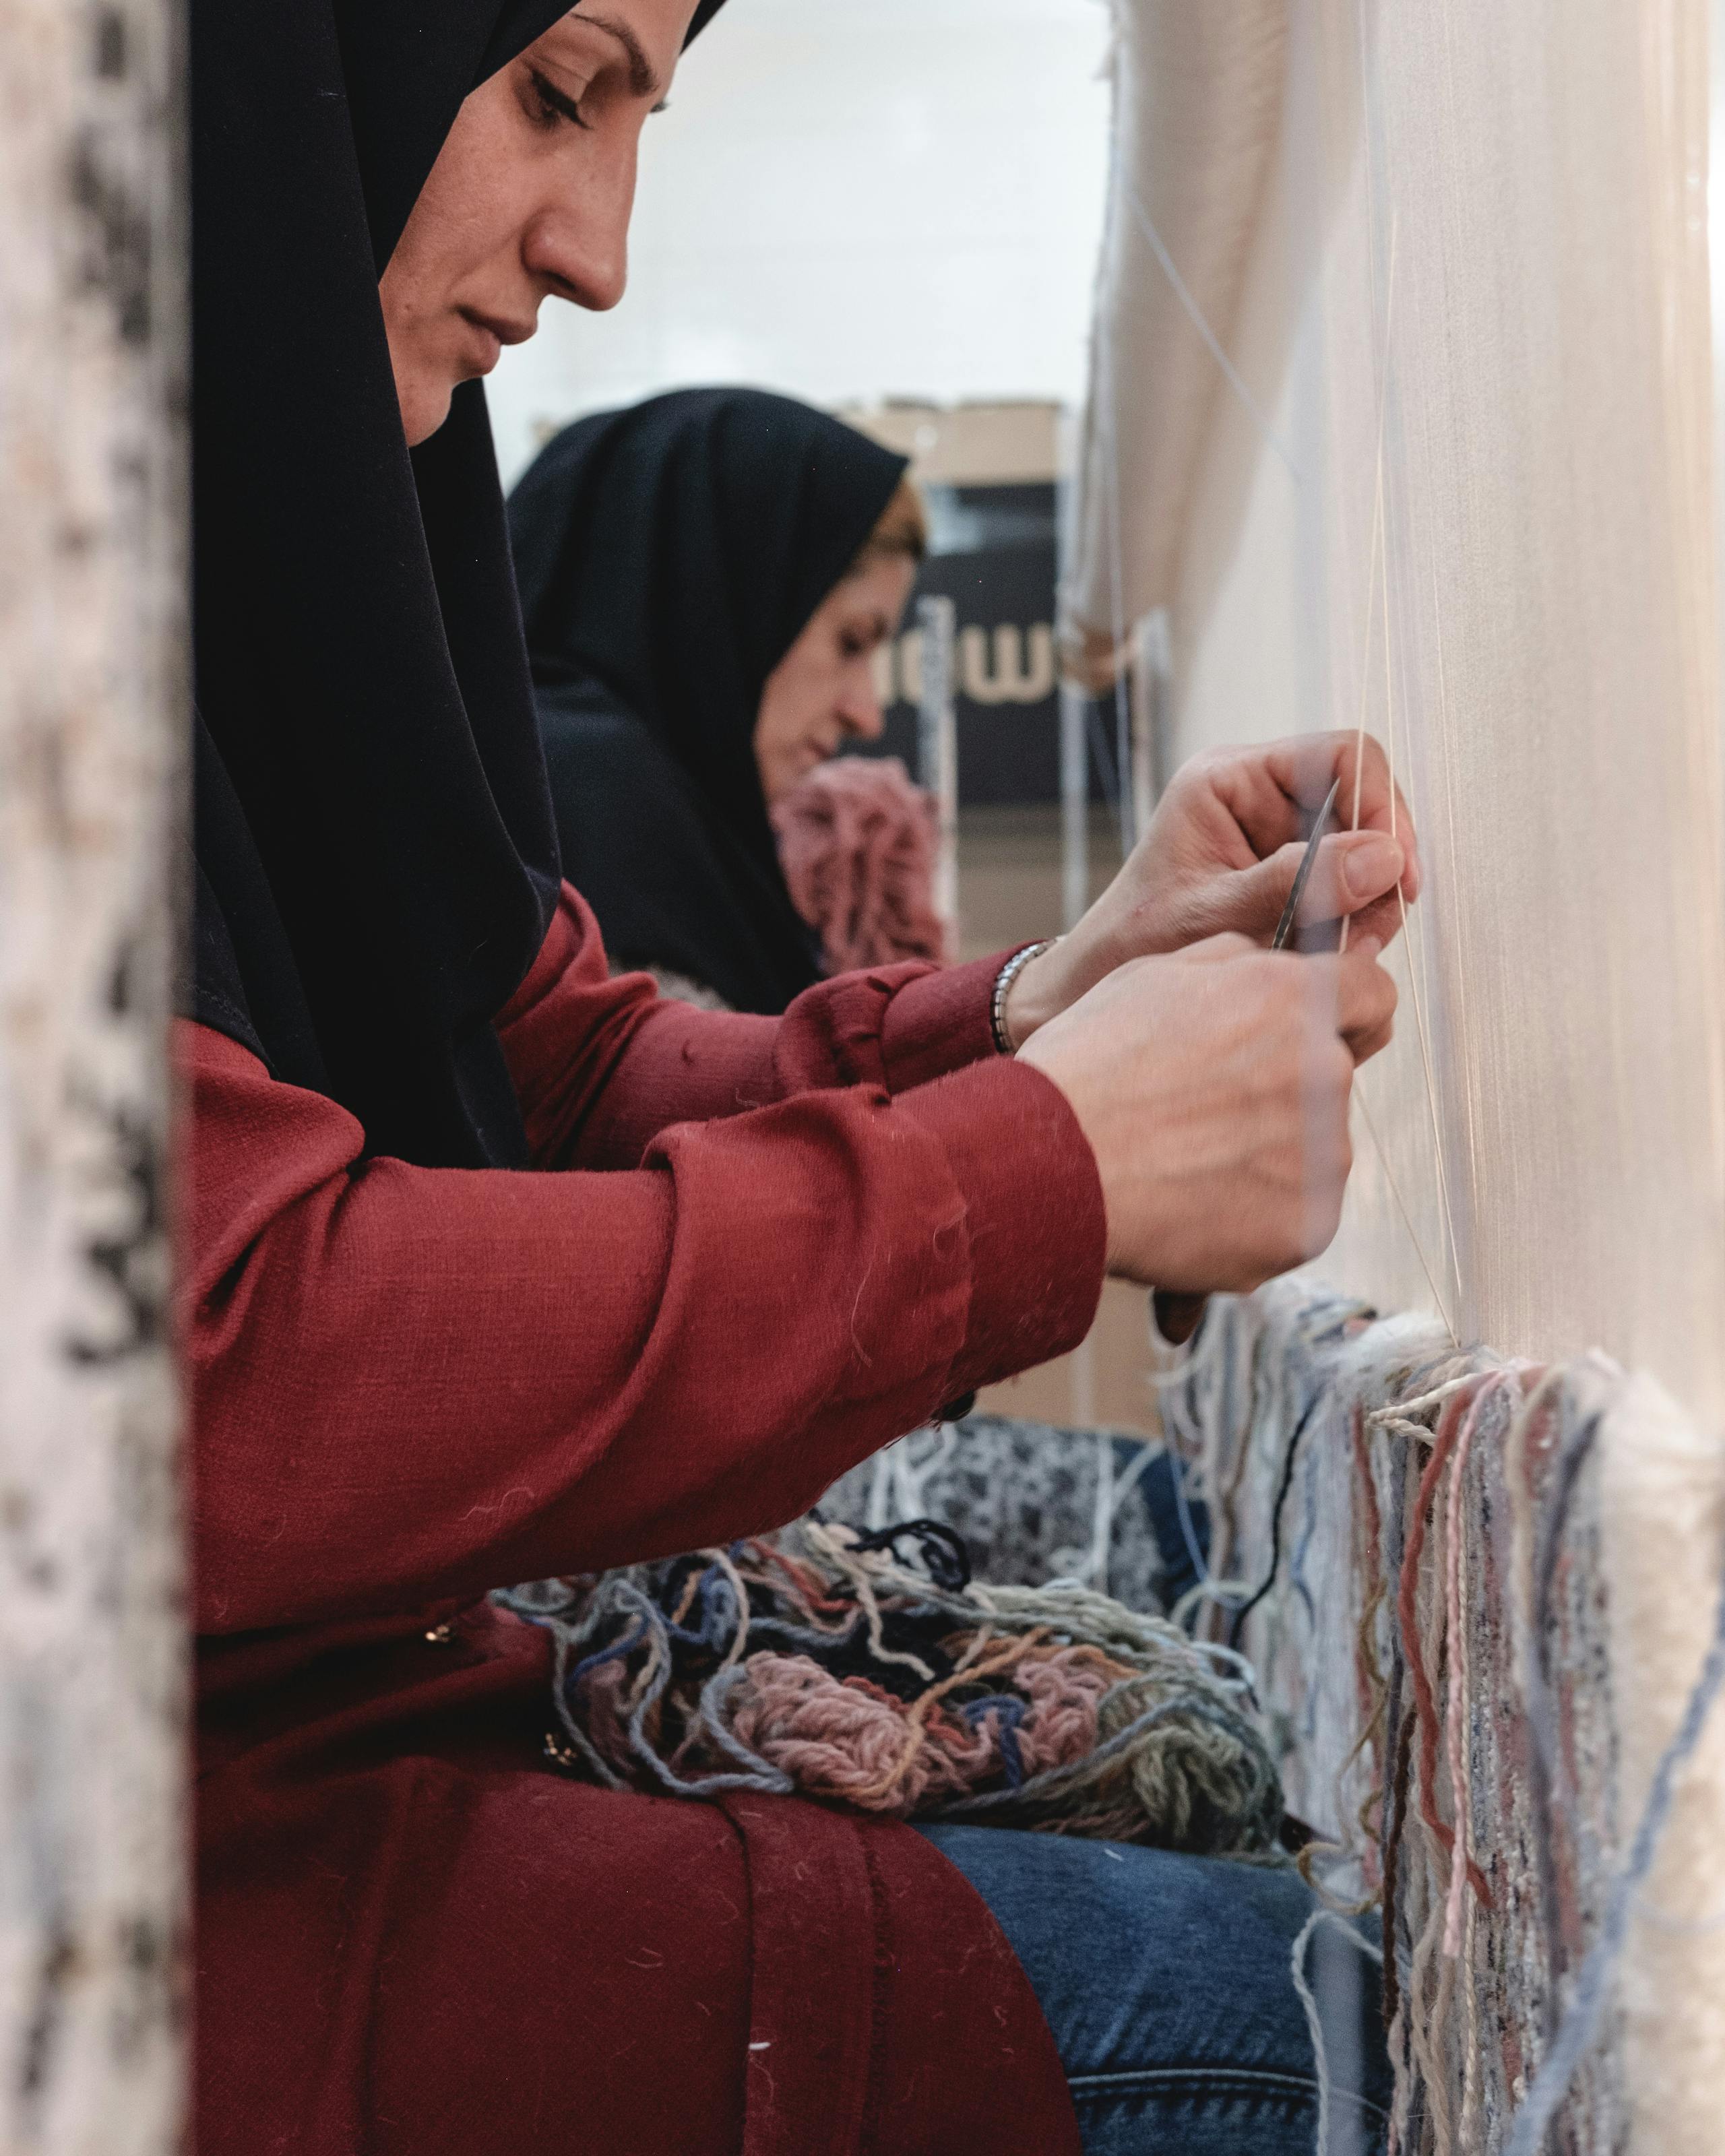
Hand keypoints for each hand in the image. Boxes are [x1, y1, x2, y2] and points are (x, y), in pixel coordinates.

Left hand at [1004, 732, 1419, 1046]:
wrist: (1102, 982)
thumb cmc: (1138, 943)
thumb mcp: (1214, 915)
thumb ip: (1296, 885)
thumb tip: (1383, 858)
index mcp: (1229, 780)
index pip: (1340, 755)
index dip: (1379, 805)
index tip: (1394, 869)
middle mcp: (1260, 795)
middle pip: (1362, 803)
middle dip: (1379, 866)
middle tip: (1372, 929)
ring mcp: (1279, 833)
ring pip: (1364, 849)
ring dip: (1370, 899)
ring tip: (1346, 949)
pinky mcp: (1290, 873)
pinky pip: (1349, 883)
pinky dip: (1354, 918)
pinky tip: (1334, 952)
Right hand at [1018, 934, 1396, 1290]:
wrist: (1047, 1167)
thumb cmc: (1087, 1067)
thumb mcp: (1154, 975)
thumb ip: (1235, 962)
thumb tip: (1274, 962)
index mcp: (1293, 1000)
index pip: (1374, 993)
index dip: (1343, 1009)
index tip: (1309, 1030)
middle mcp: (1324, 1073)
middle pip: (1334, 1076)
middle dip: (1286, 1086)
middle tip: (1206, 1107)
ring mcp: (1321, 1158)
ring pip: (1315, 1149)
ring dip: (1269, 1152)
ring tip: (1186, 1160)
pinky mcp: (1307, 1228)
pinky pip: (1295, 1213)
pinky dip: (1255, 1212)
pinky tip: (1192, 1202)